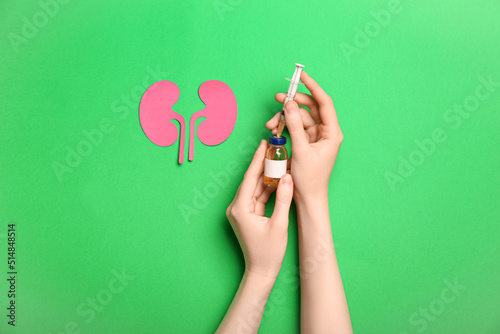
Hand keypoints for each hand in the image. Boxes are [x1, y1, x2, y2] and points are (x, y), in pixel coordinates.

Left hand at [226, 140, 293, 278]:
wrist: (261, 271)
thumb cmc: (268, 252)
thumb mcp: (279, 224)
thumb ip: (283, 199)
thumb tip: (288, 177)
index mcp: (240, 208)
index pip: (249, 178)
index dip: (257, 160)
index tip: (263, 144)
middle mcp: (236, 207)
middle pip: (252, 181)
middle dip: (264, 165)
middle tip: (274, 148)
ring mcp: (241, 211)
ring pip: (255, 187)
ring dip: (267, 176)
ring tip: (279, 160)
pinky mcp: (247, 214)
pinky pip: (258, 196)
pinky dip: (268, 188)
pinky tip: (278, 178)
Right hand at [266, 71, 342, 200]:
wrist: (307, 198)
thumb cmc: (310, 178)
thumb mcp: (301, 150)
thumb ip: (294, 125)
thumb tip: (288, 104)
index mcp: (332, 132)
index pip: (324, 102)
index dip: (313, 87)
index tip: (301, 76)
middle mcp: (326, 132)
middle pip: (310, 107)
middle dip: (293, 103)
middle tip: (278, 98)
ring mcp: (316, 137)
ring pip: (300, 117)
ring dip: (285, 117)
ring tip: (271, 123)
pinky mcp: (306, 142)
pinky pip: (295, 127)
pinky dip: (285, 126)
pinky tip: (275, 130)